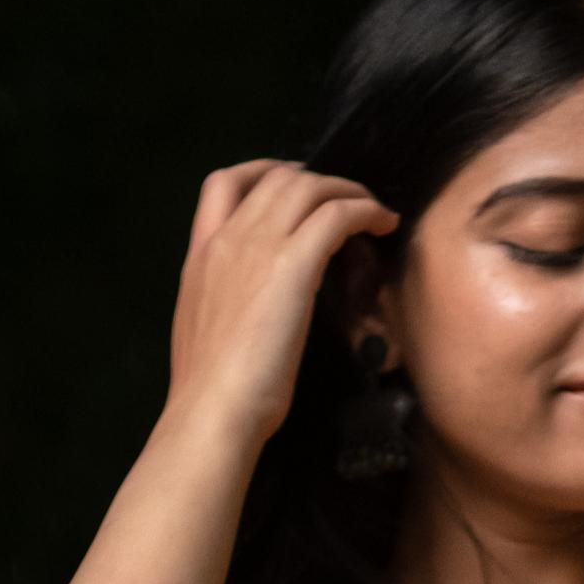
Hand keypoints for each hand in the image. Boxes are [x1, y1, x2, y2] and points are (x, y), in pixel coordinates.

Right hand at [163, 159, 400, 448]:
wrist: (212, 412)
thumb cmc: (213, 395)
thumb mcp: (207, 335)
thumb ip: (226, 305)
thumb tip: (251, 310)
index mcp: (199, 256)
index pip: (222, 183)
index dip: (262, 171)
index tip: (292, 183)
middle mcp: (227, 239)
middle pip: (275, 178)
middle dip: (317, 180)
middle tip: (347, 199)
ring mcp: (257, 247)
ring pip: (309, 187)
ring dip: (347, 191)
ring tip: (374, 211)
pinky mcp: (293, 265)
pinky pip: (337, 215)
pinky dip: (365, 209)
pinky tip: (384, 222)